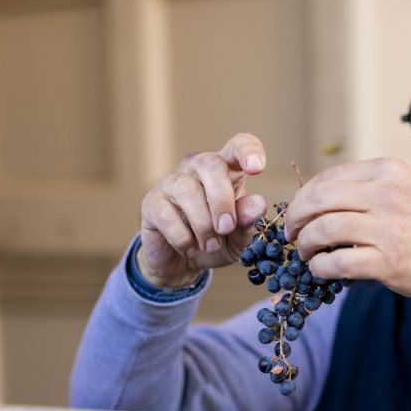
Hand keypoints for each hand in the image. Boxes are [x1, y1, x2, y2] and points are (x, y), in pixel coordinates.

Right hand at [138, 133, 268, 287]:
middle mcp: (197, 169)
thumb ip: (248, 221)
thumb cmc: (216, 242)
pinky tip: (190, 248)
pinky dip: (183, 238)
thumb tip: (258, 204)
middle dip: (222, 199)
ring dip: (203, 224)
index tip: (256, 168)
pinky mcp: (152, 203)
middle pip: (210, 164)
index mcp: (226, 170)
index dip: (248, 150)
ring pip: (187, 190)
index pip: (238, 145)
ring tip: (210, 245)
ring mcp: (171, 182)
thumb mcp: (239, 237)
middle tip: (226, 228)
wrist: (183, 264)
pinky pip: (167, 215)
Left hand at [284, 157, 410, 310]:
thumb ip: (365, 190)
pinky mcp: (387, 261)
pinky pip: (335, 262)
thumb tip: (314, 200)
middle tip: (291, 232)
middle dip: (296, 217)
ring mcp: (387, 228)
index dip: (304, 196)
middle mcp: (387, 194)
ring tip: (305, 252)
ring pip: (322, 230)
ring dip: (304, 244)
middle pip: (319, 200)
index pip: (329, 177)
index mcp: (388, 172)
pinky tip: (320, 269)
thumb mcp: (402, 191)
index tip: (297, 212)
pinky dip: (319, 267)